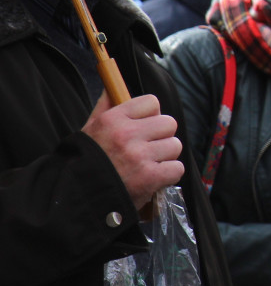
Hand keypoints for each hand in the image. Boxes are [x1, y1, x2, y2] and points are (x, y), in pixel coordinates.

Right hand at [81, 93, 183, 208]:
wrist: (77, 199)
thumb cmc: (86, 162)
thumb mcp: (90, 130)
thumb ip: (105, 107)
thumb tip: (112, 86)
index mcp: (113, 119)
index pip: (152, 102)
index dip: (151, 116)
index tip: (143, 128)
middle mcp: (127, 135)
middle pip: (169, 123)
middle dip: (161, 137)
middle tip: (148, 149)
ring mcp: (139, 156)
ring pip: (175, 145)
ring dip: (166, 157)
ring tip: (148, 165)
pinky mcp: (150, 177)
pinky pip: (177, 167)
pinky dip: (169, 175)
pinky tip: (153, 179)